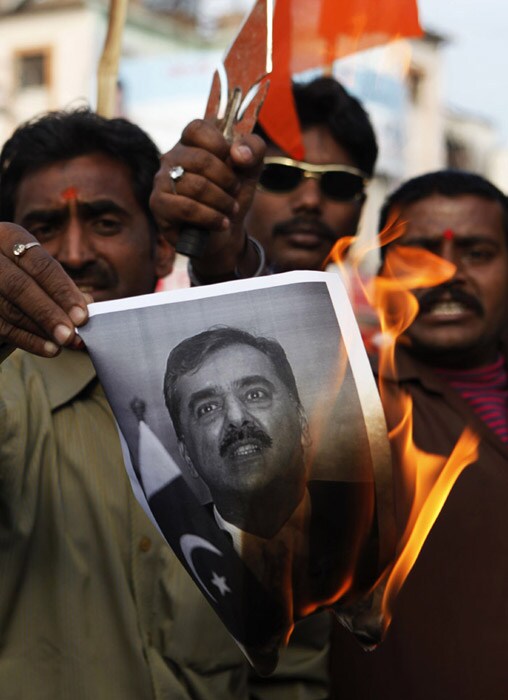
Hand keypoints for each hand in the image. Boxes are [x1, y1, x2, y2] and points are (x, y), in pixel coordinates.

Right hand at [0, 223, 89, 357]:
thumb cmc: (21, 270)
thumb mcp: (36, 267)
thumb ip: (59, 284)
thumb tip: (87, 304)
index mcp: (9, 237)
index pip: (40, 265)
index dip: (62, 291)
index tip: (82, 316)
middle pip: (19, 286)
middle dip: (49, 313)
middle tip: (71, 335)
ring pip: (8, 309)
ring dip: (40, 330)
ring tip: (64, 344)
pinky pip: (0, 326)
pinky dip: (26, 340)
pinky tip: (48, 349)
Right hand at [150, 119, 265, 278]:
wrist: (224, 230)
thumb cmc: (232, 194)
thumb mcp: (251, 169)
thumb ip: (254, 149)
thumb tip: (239, 153)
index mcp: (191, 142)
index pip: (198, 128)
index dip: (219, 144)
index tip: (234, 161)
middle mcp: (172, 158)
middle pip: (201, 160)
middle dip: (227, 180)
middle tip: (235, 191)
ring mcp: (162, 180)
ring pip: (196, 186)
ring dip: (222, 201)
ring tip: (230, 209)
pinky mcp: (158, 204)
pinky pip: (187, 208)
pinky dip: (211, 217)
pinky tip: (221, 223)